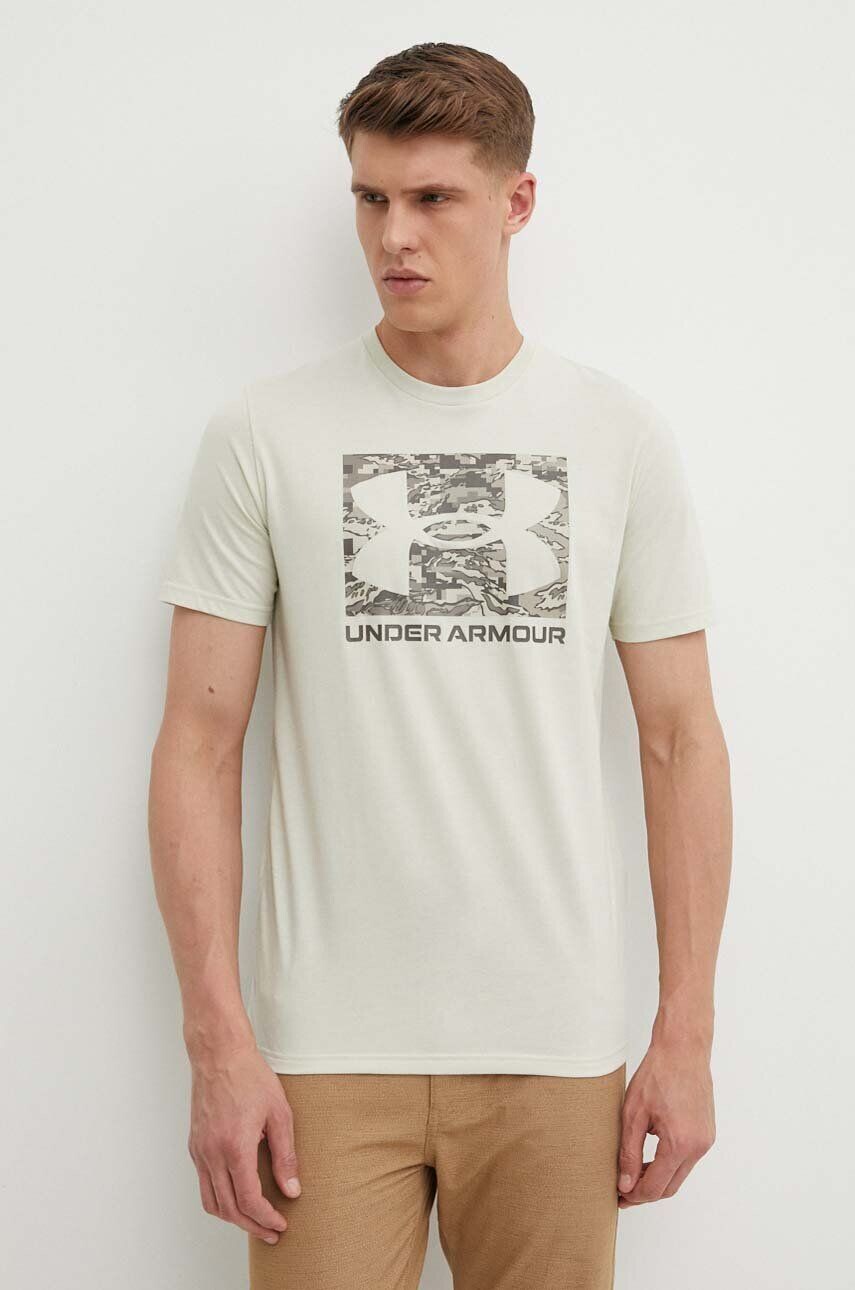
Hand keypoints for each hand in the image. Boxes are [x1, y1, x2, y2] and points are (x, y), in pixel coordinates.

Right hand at [187, 1044, 301, 1243]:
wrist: (219, 1054)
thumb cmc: (251, 1077)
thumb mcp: (279, 1114)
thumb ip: (285, 1155)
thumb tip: (292, 1190)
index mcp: (235, 1146)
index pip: (248, 1199)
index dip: (266, 1218)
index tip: (280, 1224)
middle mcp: (212, 1153)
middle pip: (228, 1209)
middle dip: (252, 1226)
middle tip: (272, 1232)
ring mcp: (200, 1151)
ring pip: (211, 1202)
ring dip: (233, 1218)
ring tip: (255, 1221)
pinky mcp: (194, 1146)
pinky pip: (204, 1184)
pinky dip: (220, 1199)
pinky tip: (238, 1195)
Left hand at [617, 1038, 715, 1206]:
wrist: (683, 1049)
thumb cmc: (657, 1074)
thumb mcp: (633, 1114)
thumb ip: (629, 1152)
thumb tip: (625, 1184)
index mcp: (679, 1144)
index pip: (655, 1187)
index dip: (634, 1196)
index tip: (618, 1195)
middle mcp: (698, 1147)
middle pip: (669, 1187)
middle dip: (645, 1192)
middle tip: (622, 1189)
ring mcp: (705, 1141)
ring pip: (679, 1175)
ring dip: (657, 1178)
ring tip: (632, 1173)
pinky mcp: (707, 1133)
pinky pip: (687, 1160)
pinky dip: (669, 1164)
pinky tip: (650, 1156)